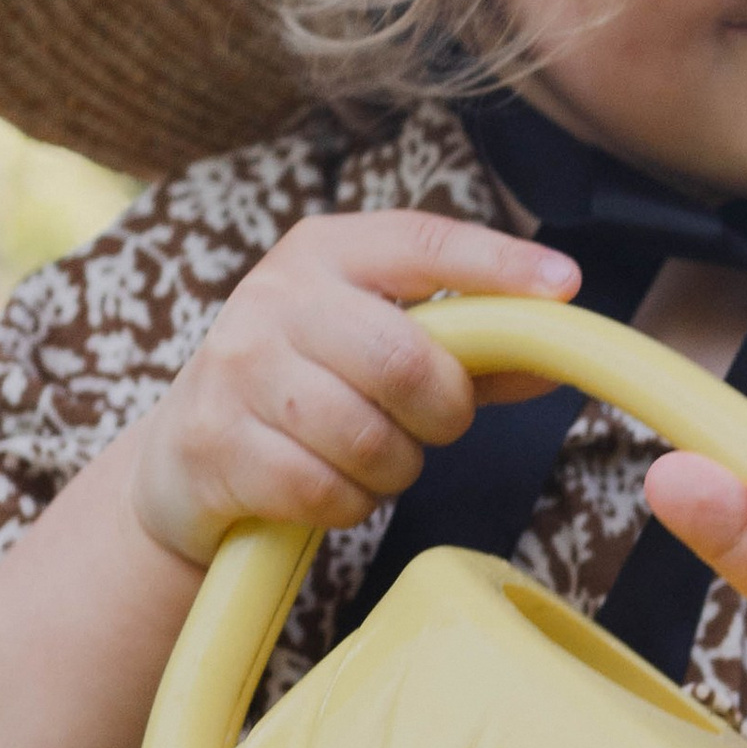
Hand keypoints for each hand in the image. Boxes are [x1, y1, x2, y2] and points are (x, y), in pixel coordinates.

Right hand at [127, 213, 580, 568]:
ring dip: (394, 468)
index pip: (423, 243)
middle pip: (405, 361)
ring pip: (370, 438)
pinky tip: (327, 486)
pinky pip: (326, 491)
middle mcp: (274, 296)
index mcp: (326, 251)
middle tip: (432, 425)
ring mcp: (235, 368)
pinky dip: (347, 504)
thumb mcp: (376, 349)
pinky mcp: (214, 444)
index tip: (563, 285)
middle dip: (442, 412)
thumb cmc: (308, 392)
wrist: (183, 458)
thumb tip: (558, 359)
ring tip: (370, 456)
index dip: (497, 265)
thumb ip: (470, 353)